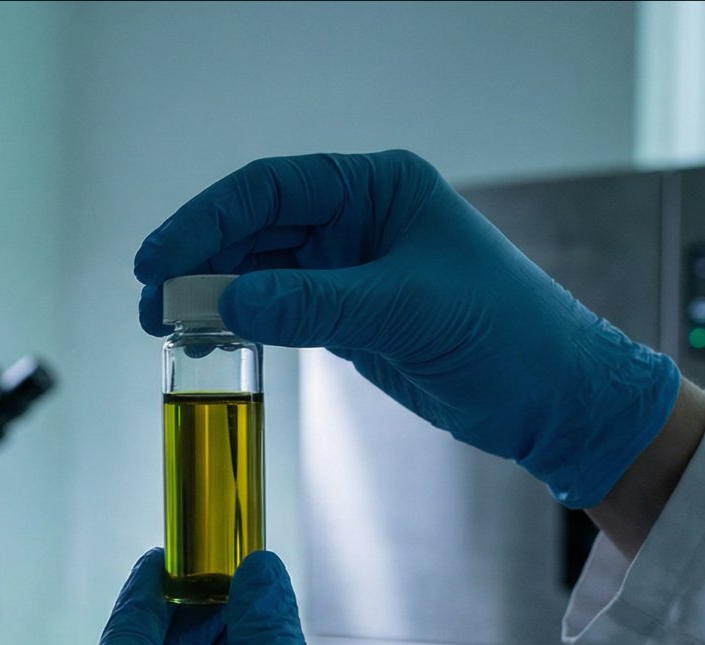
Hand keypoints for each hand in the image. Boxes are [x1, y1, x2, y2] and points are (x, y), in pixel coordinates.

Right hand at [135, 151, 679, 508]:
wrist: (553, 397)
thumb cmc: (507, 334)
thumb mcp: (406, 312)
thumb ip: (314, 306)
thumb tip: (225, 304)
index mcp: (377, 187)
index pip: (270, 189)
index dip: (205, 220)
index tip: (158, 259)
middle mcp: (358, 218)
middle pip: (252, 228)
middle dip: (197, 263)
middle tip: (151, 307)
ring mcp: (349, 268)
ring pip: (256, 272)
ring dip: (210, 298)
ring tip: (165, 331)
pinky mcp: (346, 316)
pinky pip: (275, 311)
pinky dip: (238, 326)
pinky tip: (207, 344)